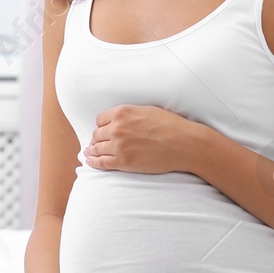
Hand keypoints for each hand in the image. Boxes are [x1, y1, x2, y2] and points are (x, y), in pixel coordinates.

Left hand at [84, 105, 202, 174]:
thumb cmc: (170, 126)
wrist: (183, 143)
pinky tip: (90, 161)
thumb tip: (119, 120)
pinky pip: (101, 162)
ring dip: (93, 150)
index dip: (101, 126)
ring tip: (90, 152)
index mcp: (122, 113)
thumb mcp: (146, 110)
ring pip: (97, 148)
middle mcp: (117, 128)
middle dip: (97, 139)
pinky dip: (94, 162)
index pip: (100, 119)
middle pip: (97, 134)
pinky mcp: (123, 162)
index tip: (103, 131)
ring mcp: (119, 145)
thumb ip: (129, 114)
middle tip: (97, 143)